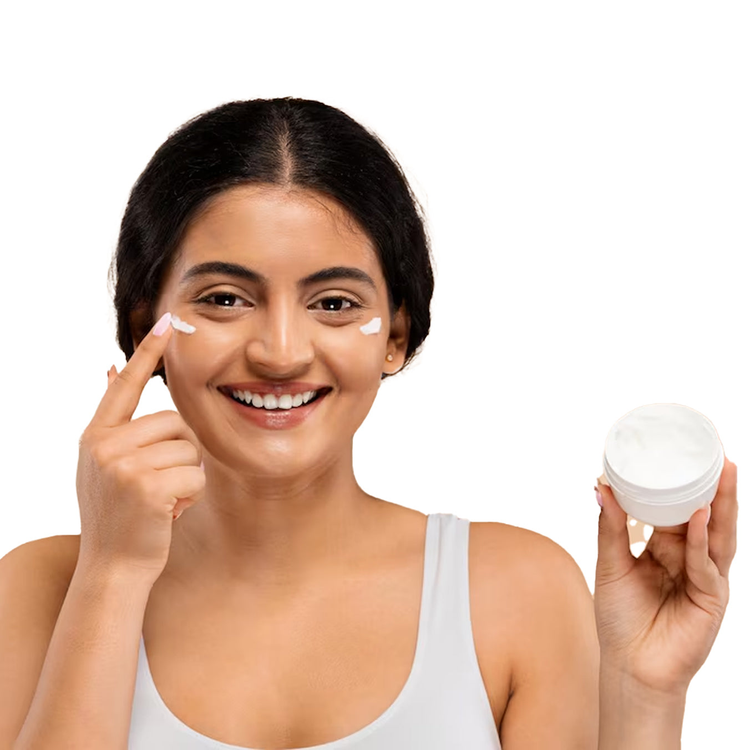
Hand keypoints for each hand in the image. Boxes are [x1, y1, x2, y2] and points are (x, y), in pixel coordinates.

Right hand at [76, 313, 204, 580]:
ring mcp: (122, 466)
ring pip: (190, 448)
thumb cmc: (120, 514)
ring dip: (188, 476)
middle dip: (182, 453)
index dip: (147, 353)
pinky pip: (196, 474)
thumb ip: (115, 421)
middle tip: (162, 484)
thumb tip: (110, 368)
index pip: (127, 386)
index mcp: (97, 436)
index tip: (166, 321)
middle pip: (176, 423)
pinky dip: (193, 494)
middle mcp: (105, 446)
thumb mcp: (106, 463)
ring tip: (164, 499)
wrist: (113, 567)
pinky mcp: (145, 487)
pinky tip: (171, 511)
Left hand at [594, 456, 737, 695]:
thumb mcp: (610, 565)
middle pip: (705, 516)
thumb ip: (609, 527)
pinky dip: (699, 539)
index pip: (677, 510)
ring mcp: (704, 577)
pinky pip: (705, 563)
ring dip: (721, 504)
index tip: (681, 454)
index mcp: (666, 549)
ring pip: (716, 534)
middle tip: (716, 454)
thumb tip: (599, 485)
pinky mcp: (711, 598)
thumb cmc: (620, 619)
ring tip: (725, 472)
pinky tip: (697, 517)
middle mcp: (689, 558)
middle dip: (712, 487)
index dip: (680, 485)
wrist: (630, 667)